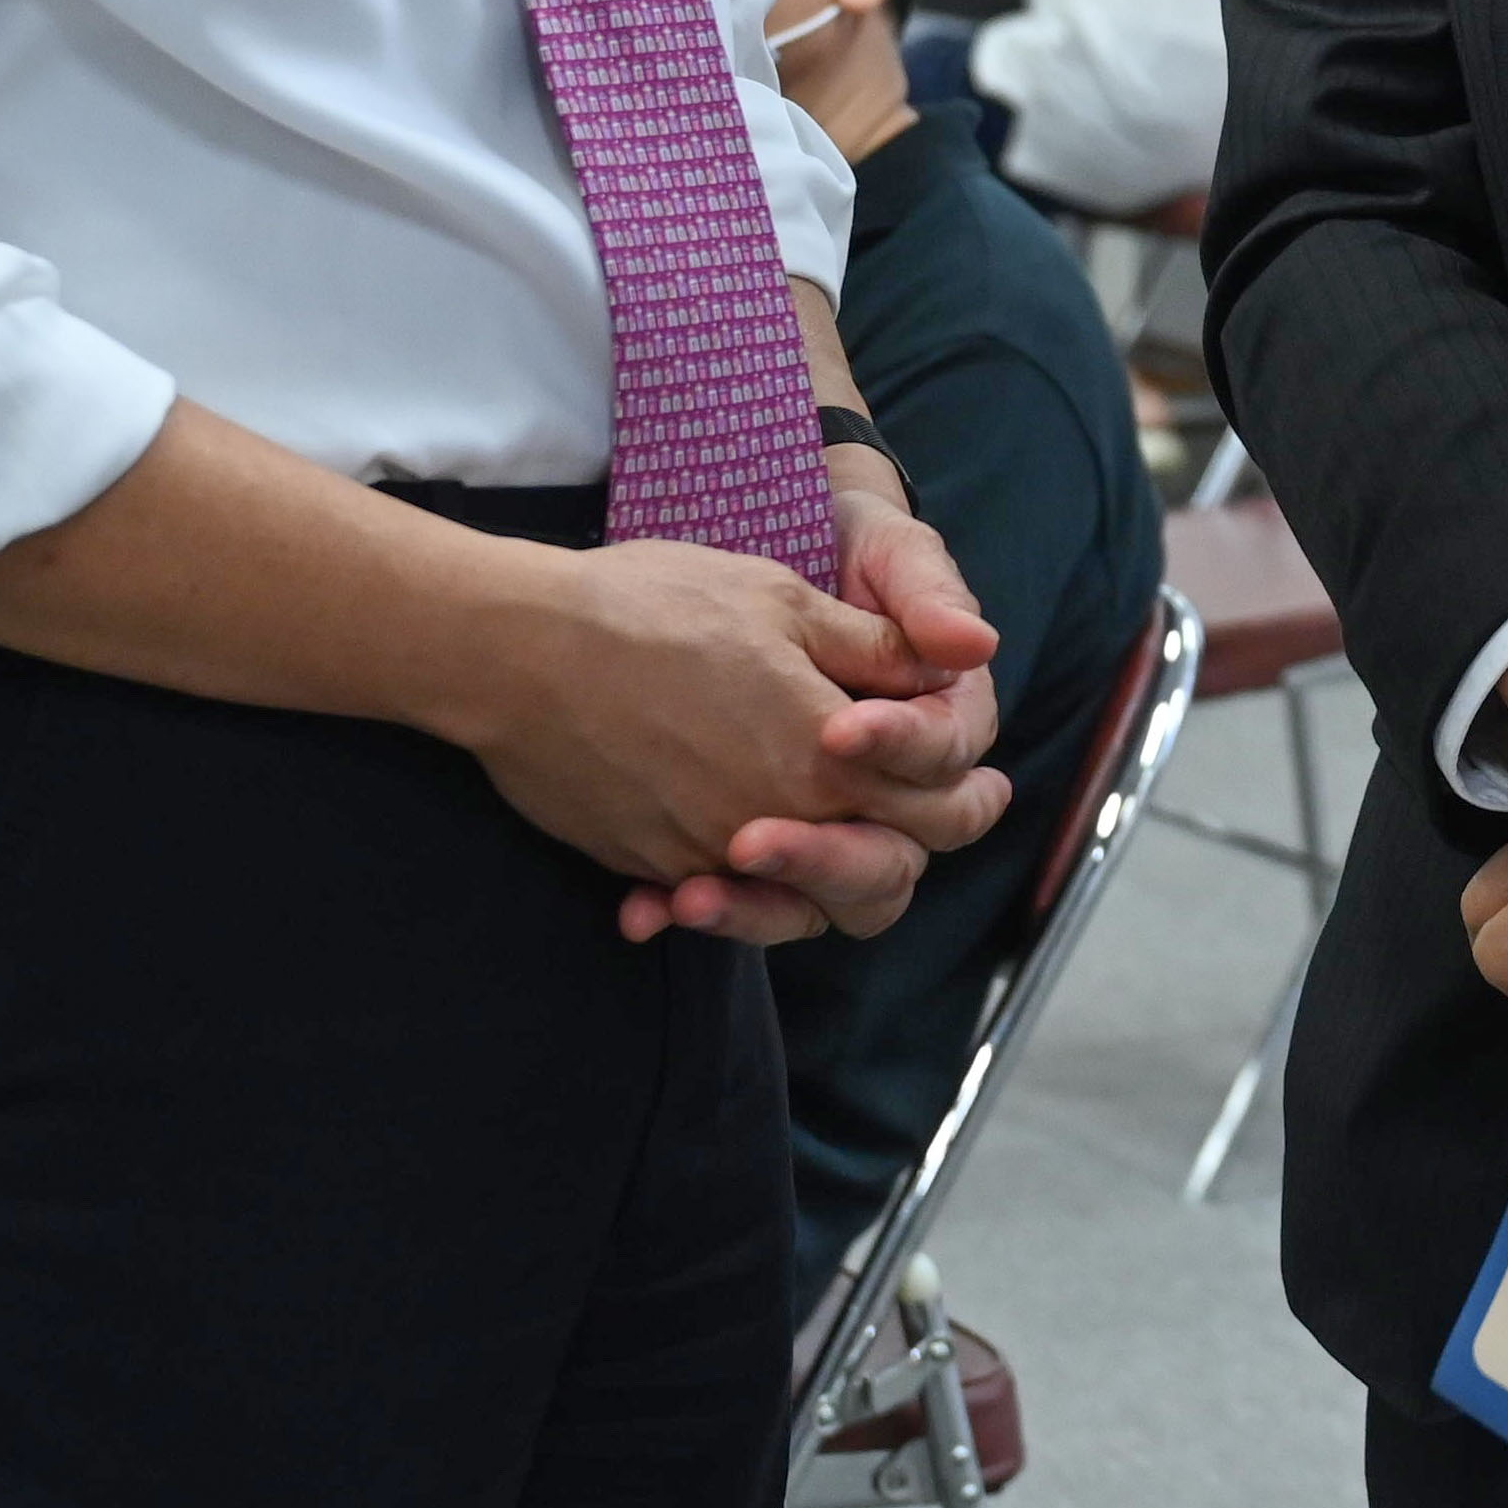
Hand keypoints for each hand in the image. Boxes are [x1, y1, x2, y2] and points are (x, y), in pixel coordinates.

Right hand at [474, 537, 995, 919]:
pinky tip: (710, 877)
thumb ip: (876, 648)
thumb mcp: (781, 598)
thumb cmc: (652, 606)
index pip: (936, 807)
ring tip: (820, 852)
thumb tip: (962, 662)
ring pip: (799, 909)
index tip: (987, 792)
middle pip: (879, 880)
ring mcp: (711, 854)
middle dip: (905, 855)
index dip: (972, 801)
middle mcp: (780, 822)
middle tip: (917, 828)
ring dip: (816, 889)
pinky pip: (707, 901)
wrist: (520, 650)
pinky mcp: (652, 865)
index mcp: (831, 756)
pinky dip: (719, 896)